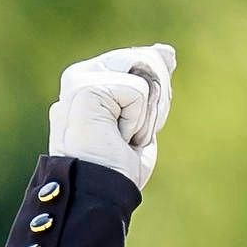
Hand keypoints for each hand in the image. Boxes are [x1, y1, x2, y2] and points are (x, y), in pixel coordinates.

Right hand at [47, 44, 175, 193]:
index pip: (138, 60)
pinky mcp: (87, 88)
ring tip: (121, 138)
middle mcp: (79, 76)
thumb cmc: (116, 169)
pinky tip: (116, 138)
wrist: (98, 196)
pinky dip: (137, 122)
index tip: (134, 128)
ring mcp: (79, 80)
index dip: (156, 89)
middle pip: (145, 61)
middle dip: (155, 103)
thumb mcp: (141, 120)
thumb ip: (150, 83)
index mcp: (87, 81)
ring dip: (146, 116)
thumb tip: (167, 50)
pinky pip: (139, 92)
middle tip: (129, 137)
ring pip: (145, 73)